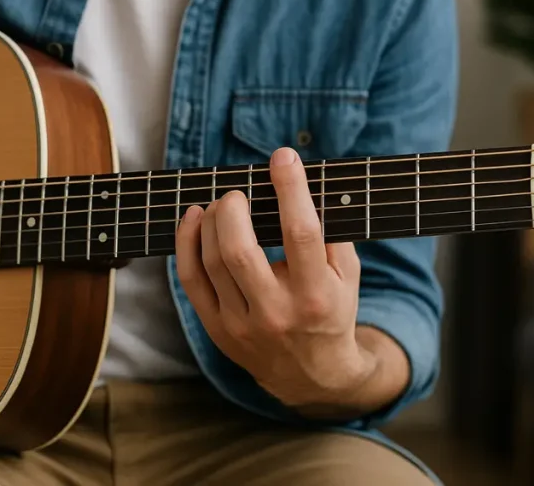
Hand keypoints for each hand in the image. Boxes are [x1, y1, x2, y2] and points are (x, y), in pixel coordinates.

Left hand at [175, 147, 374, 408]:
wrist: (312, 376)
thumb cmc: (331, 312)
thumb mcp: (347, 275)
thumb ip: (331, 232)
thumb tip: (303, 182)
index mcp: (315, 296)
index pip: (301, 234)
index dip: (290, 189)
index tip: (283, 157)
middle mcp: (276, 312)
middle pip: (239, 250)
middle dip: (234, 208)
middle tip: (239, 193)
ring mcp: (241, 324)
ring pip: (211, 261)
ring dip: (210, 220)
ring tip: (221, 204)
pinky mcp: (216, 328)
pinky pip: (190, 278)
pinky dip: (186, 242)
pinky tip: (194, 218)